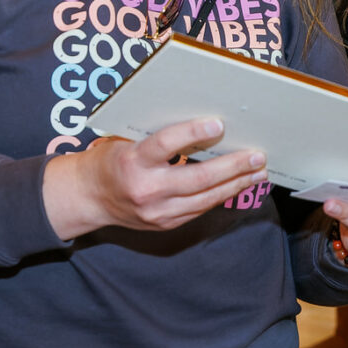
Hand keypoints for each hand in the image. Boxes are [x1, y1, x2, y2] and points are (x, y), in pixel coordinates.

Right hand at [41, 117, 266, 238]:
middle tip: (257, 155)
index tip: (219, 123)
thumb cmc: (111, 159)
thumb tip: (204, 124)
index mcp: (132, 161)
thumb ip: (159, 136)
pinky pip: (200, 209)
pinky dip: (221, 195)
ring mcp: (157, 212)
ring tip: (258, 171)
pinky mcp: (165, 224)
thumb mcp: (127, 140)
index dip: (193, 133)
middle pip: (197, 178)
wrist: (89, 198)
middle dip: (233, 166)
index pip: (166, 144)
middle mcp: (146, 189)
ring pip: (205, 198)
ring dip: (236, 184)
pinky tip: (238, 185)